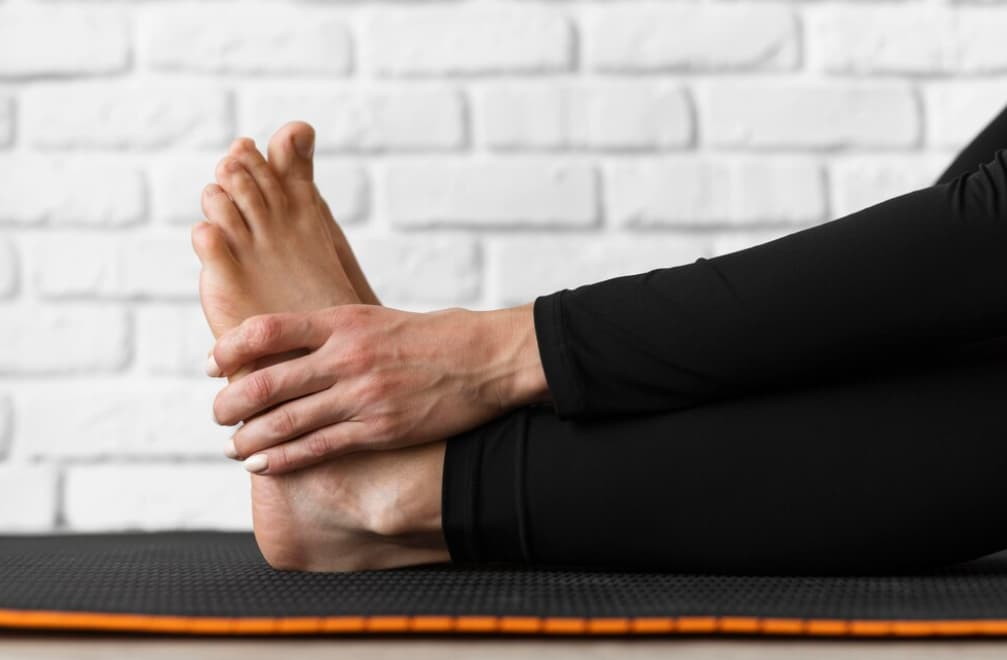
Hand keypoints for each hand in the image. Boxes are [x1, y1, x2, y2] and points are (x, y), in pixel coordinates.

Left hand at [210, 303, 549, 473]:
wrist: (485, 359)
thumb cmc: (432, 338)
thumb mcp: (377, 319)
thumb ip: (333, 333)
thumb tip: (287, 350)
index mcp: (343, 321)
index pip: (268, 330)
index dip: (230, 348)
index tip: (211, 364)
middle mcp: (346, 356)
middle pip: (266, 381)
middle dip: (230, 403)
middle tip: (216, 414)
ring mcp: (362, 395)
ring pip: (286, 420)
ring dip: (249, 438)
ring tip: (232, 447)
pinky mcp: (379, 428)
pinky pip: (318, 447)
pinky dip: (283, 458)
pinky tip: (263, 465)